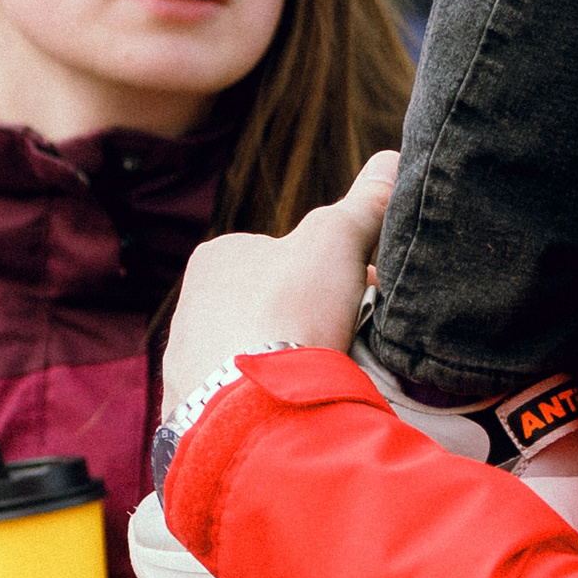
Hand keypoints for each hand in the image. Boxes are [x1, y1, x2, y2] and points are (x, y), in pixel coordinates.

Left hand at [158, 147, 395, 416]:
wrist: (252, 409)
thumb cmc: (287, 310)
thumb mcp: (336, 240)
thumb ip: (364, 203)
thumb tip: (392, 159)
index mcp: (216, 257)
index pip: (284, 256)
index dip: (333, 272)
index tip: (366, 295)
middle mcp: (189, 309)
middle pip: (269, 309)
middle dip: (310, 322)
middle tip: (350, 342)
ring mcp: (186, 368)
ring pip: (253, 358)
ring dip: (288, 365)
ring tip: (325, 381)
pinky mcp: (190, 418)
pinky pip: (238, 404)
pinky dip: (268, 404)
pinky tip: (296, 411)